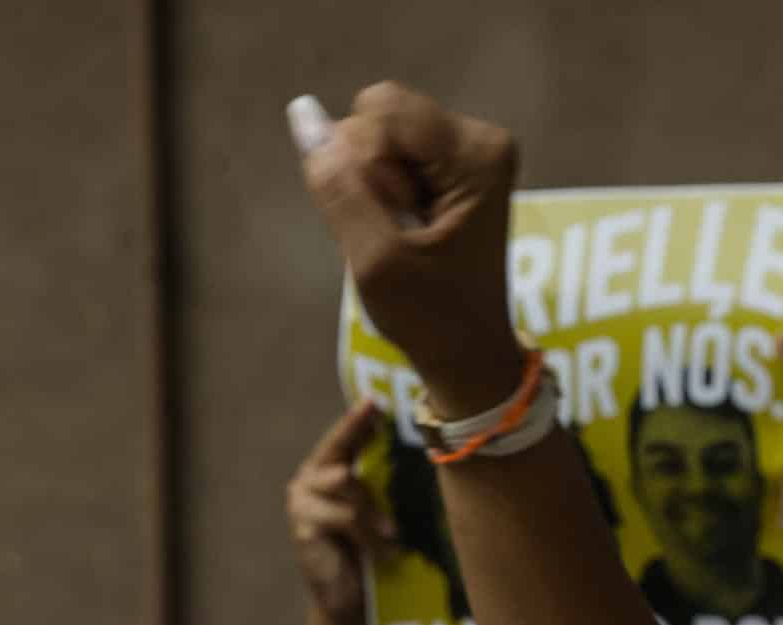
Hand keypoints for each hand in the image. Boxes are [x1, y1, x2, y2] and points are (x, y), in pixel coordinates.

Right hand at [288, 399, 394, 615]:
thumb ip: (376, 482)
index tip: (374, 401)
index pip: (342, 439)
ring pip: (346, 484)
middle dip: (363, 456)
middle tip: (384, 457)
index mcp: (325, 471)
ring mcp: (301, 501)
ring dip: (374, 512)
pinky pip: (346, 516)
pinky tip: (382, 551)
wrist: (348, 597)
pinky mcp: (304, 526)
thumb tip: (405, 450)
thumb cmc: (365, 550)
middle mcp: (308, 480)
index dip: (357, 419)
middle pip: (340, 454)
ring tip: (391, 535)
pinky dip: (369, 534)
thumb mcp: (375, 509)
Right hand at [296, 83, 527, 419]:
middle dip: (368, 174)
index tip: (387, 217)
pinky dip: (381, 194)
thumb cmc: (429, 316)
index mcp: (476, 154)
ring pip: (378, 137)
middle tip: (396, 232)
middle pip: (380, 118)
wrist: (468, 354)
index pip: (382, 111)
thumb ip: (337, 187)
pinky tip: (401, 230)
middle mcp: (479, 139)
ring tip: (400, 235)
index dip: (361, 162)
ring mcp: (467, 151)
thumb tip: (302, 114)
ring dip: (372, 188)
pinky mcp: (452, 166)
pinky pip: (388, 156)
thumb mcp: (375, 259)